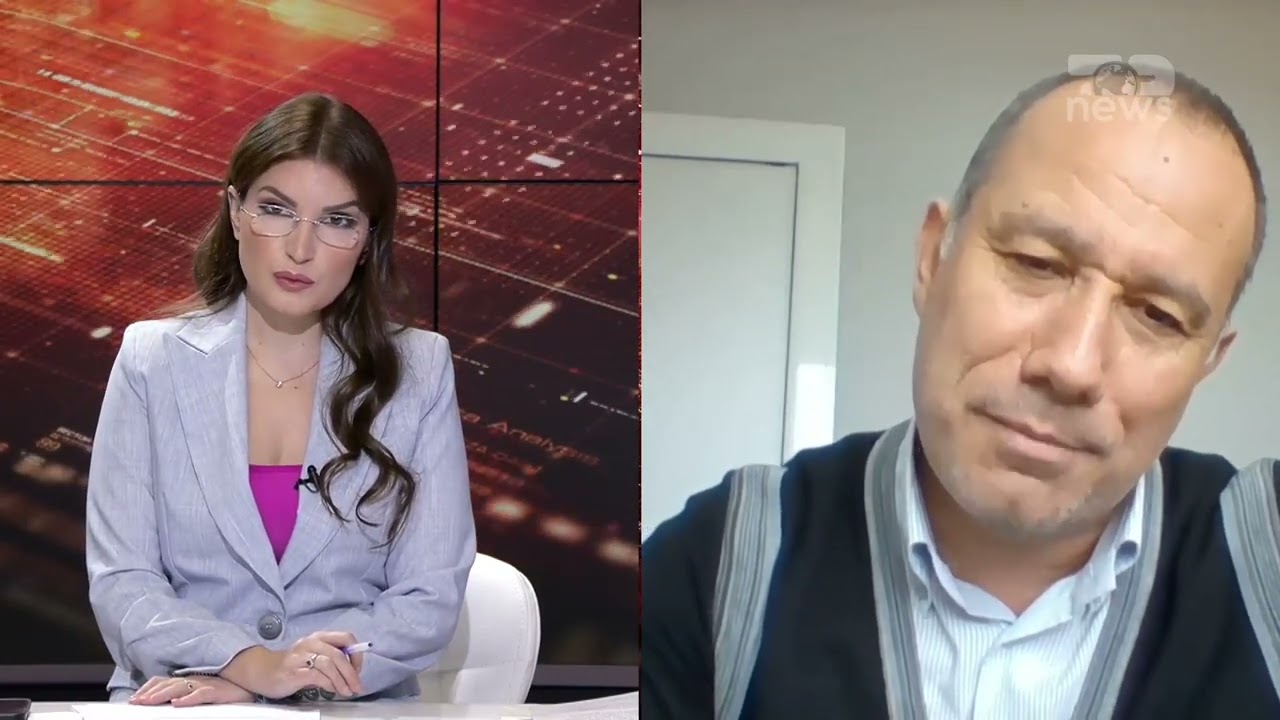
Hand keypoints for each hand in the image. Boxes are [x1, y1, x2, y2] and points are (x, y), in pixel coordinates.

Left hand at [130, 675, 252, 705]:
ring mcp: (207, 683)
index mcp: (190, 680)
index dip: (148, 688)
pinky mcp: (219, 690)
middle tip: (136, 702)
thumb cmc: (229, 692)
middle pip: (168, 684)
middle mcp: (196, 679)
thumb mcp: (203, 692)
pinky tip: (178, 703)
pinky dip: (189, 698)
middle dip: (150, 693)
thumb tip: (169, 701)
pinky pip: (202, 694)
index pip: (164, 681)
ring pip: (181, 687)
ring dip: (163, 694)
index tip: (134, 699)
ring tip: (149, 702)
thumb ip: (187, 694)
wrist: (254, 685)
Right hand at [221, 632, 364, 699]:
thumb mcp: (314, 657)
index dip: (356, 654)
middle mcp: (311, 643)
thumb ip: (331, 660)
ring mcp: (301, 656)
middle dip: (352, 673)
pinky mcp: (293, 671)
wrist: (262, 671)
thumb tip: (352, 672)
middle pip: (339, 654)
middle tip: (357, 686)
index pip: (346, 637)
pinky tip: (332, 690)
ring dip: (342, 680)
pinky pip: (317, 676)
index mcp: (319, 637)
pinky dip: (328, 684)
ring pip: (330, 664)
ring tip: (347, 691)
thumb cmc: (292, 665)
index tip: (358, 669)